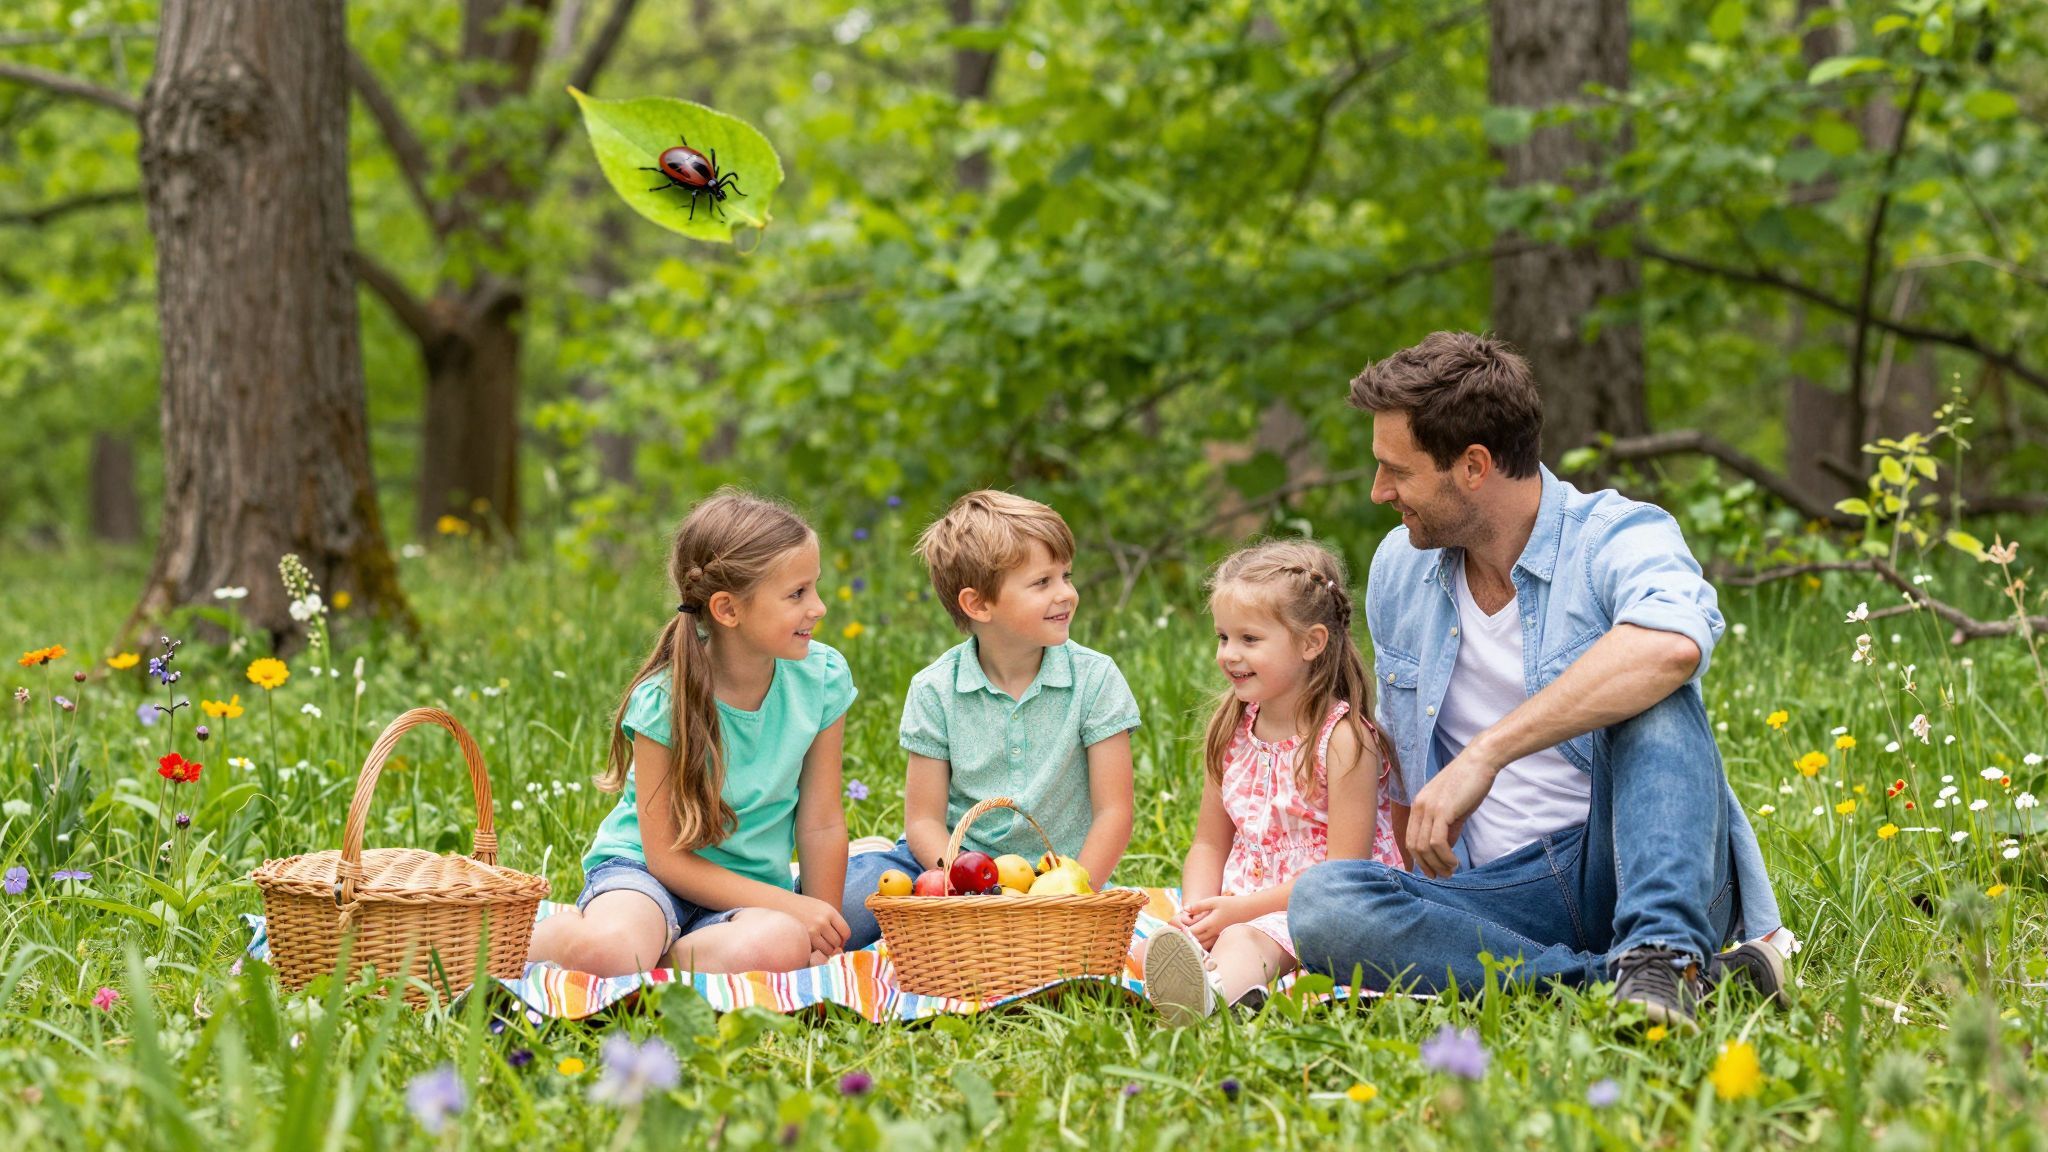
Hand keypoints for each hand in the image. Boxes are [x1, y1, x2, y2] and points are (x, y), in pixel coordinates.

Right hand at [790, 895, 849, 957]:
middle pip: (837, 942)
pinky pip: (815, 952)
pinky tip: (810, 945)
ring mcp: (812, 930)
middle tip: (826, 943)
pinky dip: (815, 952)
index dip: (844, 939)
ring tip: (818, 944)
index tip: (839, 940)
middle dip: (834, 945)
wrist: (782, 904)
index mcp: (830, 912)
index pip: (846, 932)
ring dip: (825, 950)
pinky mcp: (803, 939)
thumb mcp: (822, 908)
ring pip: (827, 949)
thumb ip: (834, 922)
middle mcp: (822, 921)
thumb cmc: (804, 908)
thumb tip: (843, 944)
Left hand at [1180, 894, 1244, 948]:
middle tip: (1175, 935)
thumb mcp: (1213, 901)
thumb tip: (1184, 909)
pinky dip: (1199, 940)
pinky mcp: (1219, 934)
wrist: (1247, 909)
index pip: (1192, 933)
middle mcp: (1212, 932)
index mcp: (1210, 924)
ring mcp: (1216, 934)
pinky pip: (1207, 941)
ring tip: (1183, 936)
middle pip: (1195, 940)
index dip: (1182, 932)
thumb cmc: (1230, 903)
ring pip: (1201, 942)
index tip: (1174, 930)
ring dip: (1192, 940)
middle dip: (1185, 938)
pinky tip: (1194, 935)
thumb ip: (1198, 906)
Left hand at [1406, 749, 1500, 878]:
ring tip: (1451, 871)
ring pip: (1424, 847)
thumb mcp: (1453, 809)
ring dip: (1438, 864)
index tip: (1431, 871)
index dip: (1419, 859)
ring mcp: (1428, 808)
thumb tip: (1444, 851)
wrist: (1480, 761)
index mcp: (1418, 806)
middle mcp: (1419, 807)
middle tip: (1443, 876)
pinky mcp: (1442, 810)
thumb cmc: (1469, 783)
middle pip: (1414, 846)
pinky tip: (1455, 862)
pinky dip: (1445, 857)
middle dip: (1427, 866)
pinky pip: (1436, 842)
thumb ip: (1447, 829)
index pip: (1410, 839)